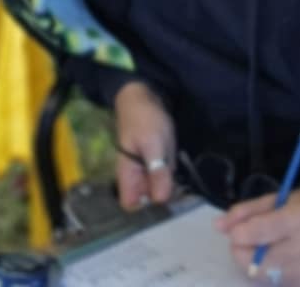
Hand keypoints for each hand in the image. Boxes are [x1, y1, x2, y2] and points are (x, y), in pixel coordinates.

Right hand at [112, 81, 175, 209]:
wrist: (144, 96)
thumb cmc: (145, 119)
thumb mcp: (153, 144)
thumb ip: (157, 171)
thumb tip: (161, 200)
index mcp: (128, 174)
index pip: (130, 203)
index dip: (145, 202)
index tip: (161, 188)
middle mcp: (135, 175)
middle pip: (148, 196)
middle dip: (163, 186)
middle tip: (170, 166)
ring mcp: (145, 168)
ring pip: (159, 184)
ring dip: (169, 175)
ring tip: (169, 154)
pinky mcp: (155, 160)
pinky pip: (164, 172)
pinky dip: (170, 166)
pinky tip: (171, 152)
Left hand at [219, 187, 299, 286]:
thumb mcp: (278, 198)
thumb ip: (246, 211)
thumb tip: (218, 226)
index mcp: (297, 219)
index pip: (257, 233)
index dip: (238, 233)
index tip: (236, 229)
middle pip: (255, 261)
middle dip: (240, 252)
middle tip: (244, 240)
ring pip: (261, 275)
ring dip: (252, 263)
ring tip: (261, 247)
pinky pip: (273, 283)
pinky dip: (266, 272)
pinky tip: (275, 259)